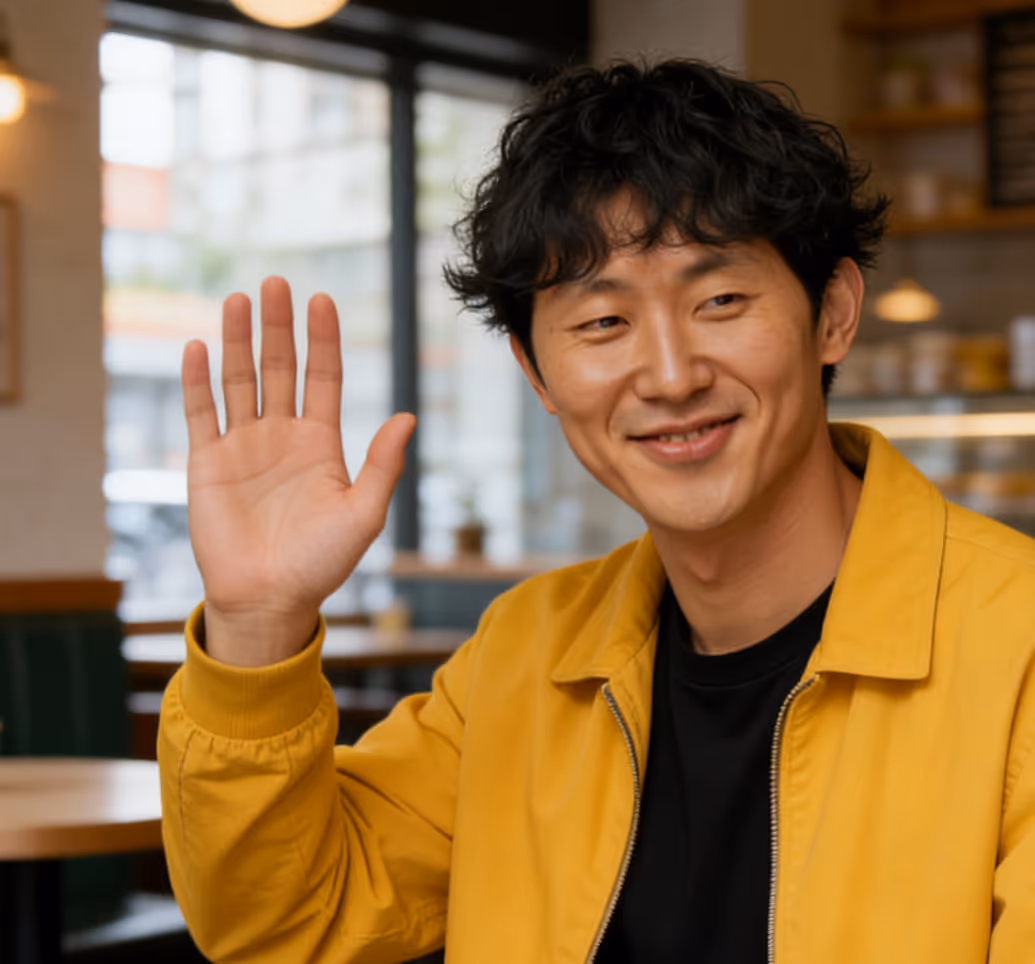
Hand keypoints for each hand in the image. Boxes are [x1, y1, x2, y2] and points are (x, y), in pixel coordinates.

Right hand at [181, 277, 414, 666]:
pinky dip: (197, 382)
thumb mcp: (363, 513)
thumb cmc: (321, 562)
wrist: (270, 600)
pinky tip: (198, 347)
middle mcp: (282, 436)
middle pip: (280, 368)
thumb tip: (409, 417)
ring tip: (238, 300)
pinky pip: (201, 414)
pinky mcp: (208, 464)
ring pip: (239, 381)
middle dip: (277, 327)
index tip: (321, 300)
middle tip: (275, 283)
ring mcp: (243, 447)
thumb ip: (382, 465)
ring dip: (236, 341)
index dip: (322, 340)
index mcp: (321, 443)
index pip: (322, 377)